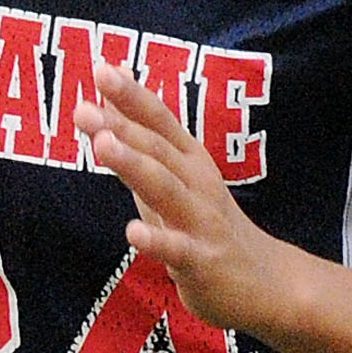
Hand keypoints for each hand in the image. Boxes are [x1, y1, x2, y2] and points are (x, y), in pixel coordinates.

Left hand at [79, 64, 288, 335]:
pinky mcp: (202, 261)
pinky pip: (176, 250)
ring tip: (103, 145)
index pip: (159, 121)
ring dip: (134, 165)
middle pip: (158, 149)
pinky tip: (132, 233)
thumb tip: (105, 105)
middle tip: (85, 108)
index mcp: (189, 161)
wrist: (266, 283)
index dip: (132, 96)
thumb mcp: (174, 182)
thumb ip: (140, 147)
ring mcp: (201, 222)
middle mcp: (197, 183)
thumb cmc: (208, 227)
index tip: (103, 69)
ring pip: (165, 189)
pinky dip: (156, 240)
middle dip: (122, 126)